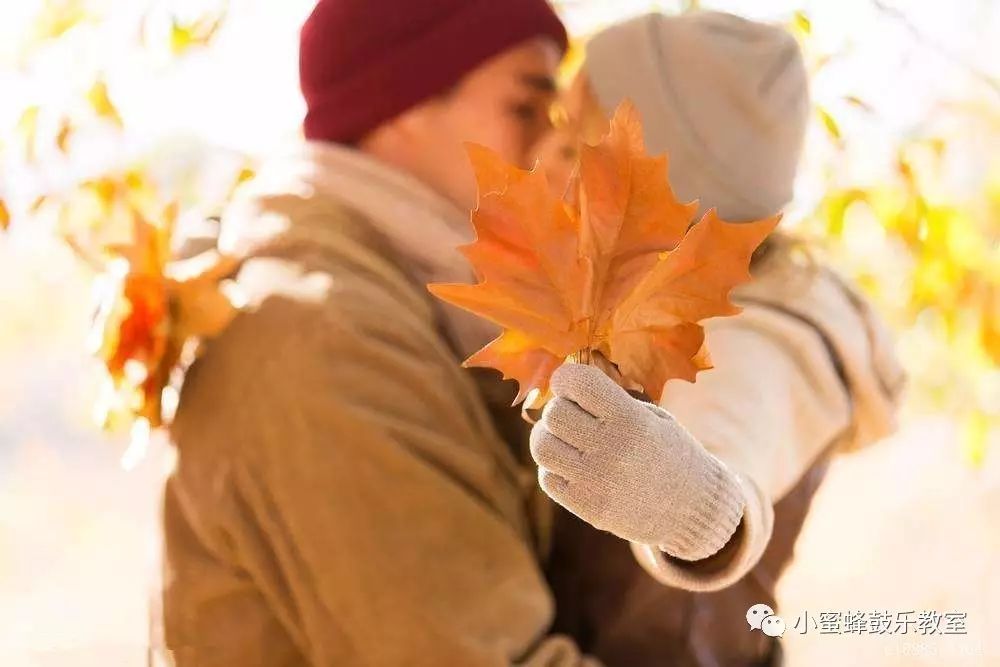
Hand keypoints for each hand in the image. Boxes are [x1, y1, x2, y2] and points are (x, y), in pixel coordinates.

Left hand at [529, 363, 744, 559]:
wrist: (694, 509)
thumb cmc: (671, 453)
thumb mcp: (652, 417)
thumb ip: (610, 402)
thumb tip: (562, 388)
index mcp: (631, 419)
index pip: (577, 383)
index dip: (566, 379)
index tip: (570, 385)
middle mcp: (612, 449)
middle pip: (553, 414)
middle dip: (560, 409)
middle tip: (575, 417)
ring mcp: (597, 482)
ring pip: (541, 446)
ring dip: (550, 438)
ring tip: (569, 441)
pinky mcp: (588, 508)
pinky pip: (548, 478)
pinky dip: (556, 469)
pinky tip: (577, 467)